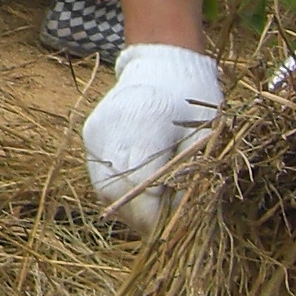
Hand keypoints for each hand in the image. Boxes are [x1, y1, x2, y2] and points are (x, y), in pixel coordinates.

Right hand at [82, 43, 221, 235]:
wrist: (162, 63)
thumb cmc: (194, 98)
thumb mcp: (206, 135)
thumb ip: (192, 177)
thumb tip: (182, 221)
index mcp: (145, 125)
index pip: (143, 189)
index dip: (159, 218)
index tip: (175, 232)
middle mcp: (112, 131)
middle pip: (121, 195)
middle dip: (145, 218)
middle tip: (168, 226)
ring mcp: (96, 135)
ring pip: (106, 192)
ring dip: (130, 207)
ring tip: (155, 208)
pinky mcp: (90, 137)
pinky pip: (100, 177)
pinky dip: (119, 191)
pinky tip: (139, 188)